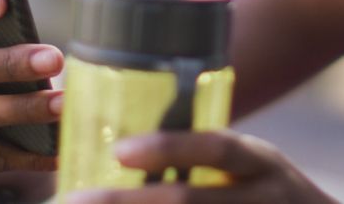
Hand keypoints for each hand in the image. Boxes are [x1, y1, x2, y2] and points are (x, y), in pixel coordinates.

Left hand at [66, 130, 338, 203]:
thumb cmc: (270, 192)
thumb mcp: (254, 164)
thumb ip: (208, 157)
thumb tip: (125, 145)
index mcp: (261, 162)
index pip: (216, 148)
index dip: (169, 148)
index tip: (120, 151)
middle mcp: (262, 200)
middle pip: (189, 203)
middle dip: (127, 202)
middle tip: (73, 199)